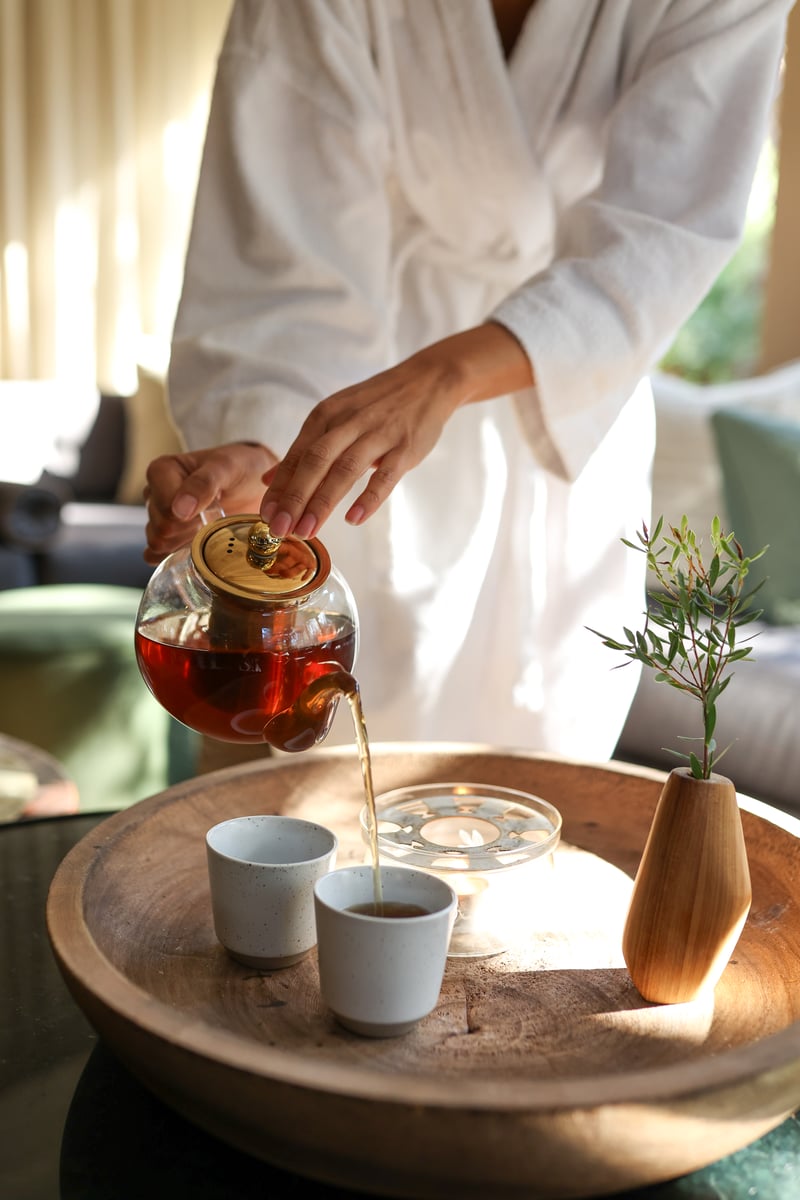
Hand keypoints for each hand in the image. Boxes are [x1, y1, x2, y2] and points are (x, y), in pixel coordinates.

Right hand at [143, 442, 275, 563]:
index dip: (189, 515)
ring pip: (157, 544)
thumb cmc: (240, 468)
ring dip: (187, 541)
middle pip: (160, 528)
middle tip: (214, 514)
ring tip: (207, 525)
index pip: (162, 507)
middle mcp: (154, 493)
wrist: (254, 484)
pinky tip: (198, 542)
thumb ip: (203, 483)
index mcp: (161, 471)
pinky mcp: (166, 538)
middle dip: (190, 528)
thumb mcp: (227, 467)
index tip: (213, 503)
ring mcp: (158, 517)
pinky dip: (179, 555)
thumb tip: (179, 511)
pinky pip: (157, 556)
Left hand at [259, 323, 532, 537]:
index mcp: (326, 416)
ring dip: (323, 502)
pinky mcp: (404, 447)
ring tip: (307, 531)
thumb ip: (304, 450)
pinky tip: (353, 519)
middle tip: (280, 529)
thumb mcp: (334, 418)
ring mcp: (377, 434)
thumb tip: (269, 481)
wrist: (426, 381)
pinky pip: (385, 476)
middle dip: (295, 498)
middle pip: (314, 462)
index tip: (265, 516)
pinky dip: (368, 498)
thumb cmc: (376, 406)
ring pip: (344, 470)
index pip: (295, 456)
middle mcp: (347, 422)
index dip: (279, 488)